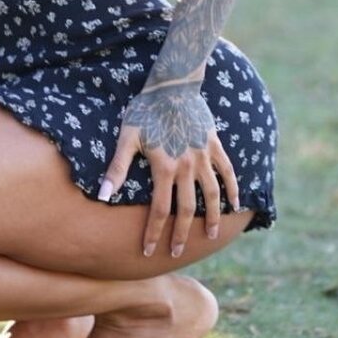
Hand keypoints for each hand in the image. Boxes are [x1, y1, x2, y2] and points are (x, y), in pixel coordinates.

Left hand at [97, 79, 239, 258]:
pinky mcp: (214, 146)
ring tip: (208, 236)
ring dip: (211, 218)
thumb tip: (102, 195)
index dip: (154, 233)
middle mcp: (187, 167)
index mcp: (164, 168)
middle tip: (176, 252)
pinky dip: (233, 190)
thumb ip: (116, 168)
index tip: (148, 251)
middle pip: (186, 209)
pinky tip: (235, 205)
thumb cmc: (144, 110)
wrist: (172, 85)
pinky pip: (227, 172)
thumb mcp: (127, 137)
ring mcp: (204, 157)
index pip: (160, 210)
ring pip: (212, 195)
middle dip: (180, 234)